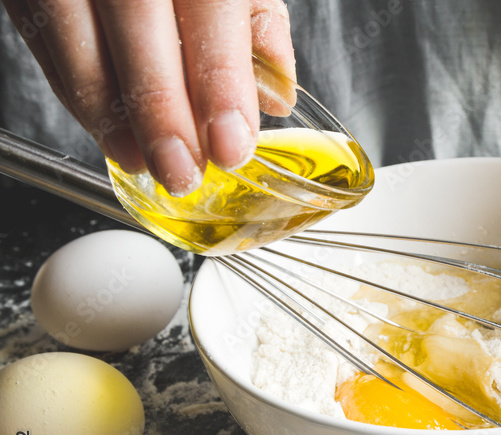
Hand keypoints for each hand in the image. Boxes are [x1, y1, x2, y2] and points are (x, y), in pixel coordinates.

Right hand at [2, 0, 294, 195]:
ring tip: (145, 163)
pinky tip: (111, 132)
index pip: (209, 6)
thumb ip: (256, 24)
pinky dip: (78, 95)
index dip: (220, 82)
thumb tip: (275, 96)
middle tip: (181, 170)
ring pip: (76, 36)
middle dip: (159, 110)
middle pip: (136, 19)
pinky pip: (43, 40)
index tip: (230, 144)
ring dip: (111, 115)